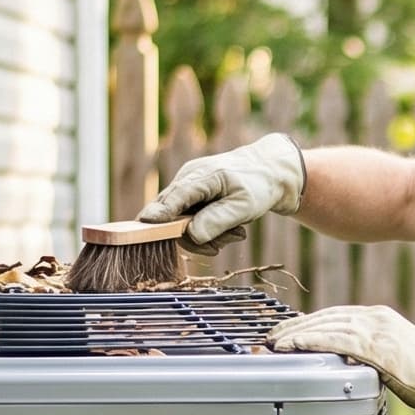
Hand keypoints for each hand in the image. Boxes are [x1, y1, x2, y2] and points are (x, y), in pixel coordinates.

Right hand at [140, 131, 307, 250]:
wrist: (268, 172)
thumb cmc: (258, 186)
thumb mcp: (244, 206)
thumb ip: (217, 220)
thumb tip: (191, 235)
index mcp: (202, 176)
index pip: (174, 197)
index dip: (159, 214)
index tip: (145, 226)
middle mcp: (187, 179)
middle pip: (171, 215)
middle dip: (195, 237)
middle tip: (224, 243)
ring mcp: (187, 187)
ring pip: (180, 222)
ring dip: (207, 236)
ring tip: (235, 233)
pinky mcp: (190, 196)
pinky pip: (188, 220)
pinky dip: (208, 230)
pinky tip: (230, 229)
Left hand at [268, 305, 414, 414]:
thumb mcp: (393, 356)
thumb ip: (368, 352)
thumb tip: (345, 361)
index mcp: (380, 317)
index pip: (336, 315)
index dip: (309, 322)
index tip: (290, 330)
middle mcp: (375, 318)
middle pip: (326, 317)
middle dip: (296, 325)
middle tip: (273, 336)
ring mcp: (375, 329)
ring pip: (325, 325)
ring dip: (295, 333)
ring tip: (275, 343)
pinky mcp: (374, 345)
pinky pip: (333, 340)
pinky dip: (309, 341)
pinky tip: (293, 345)